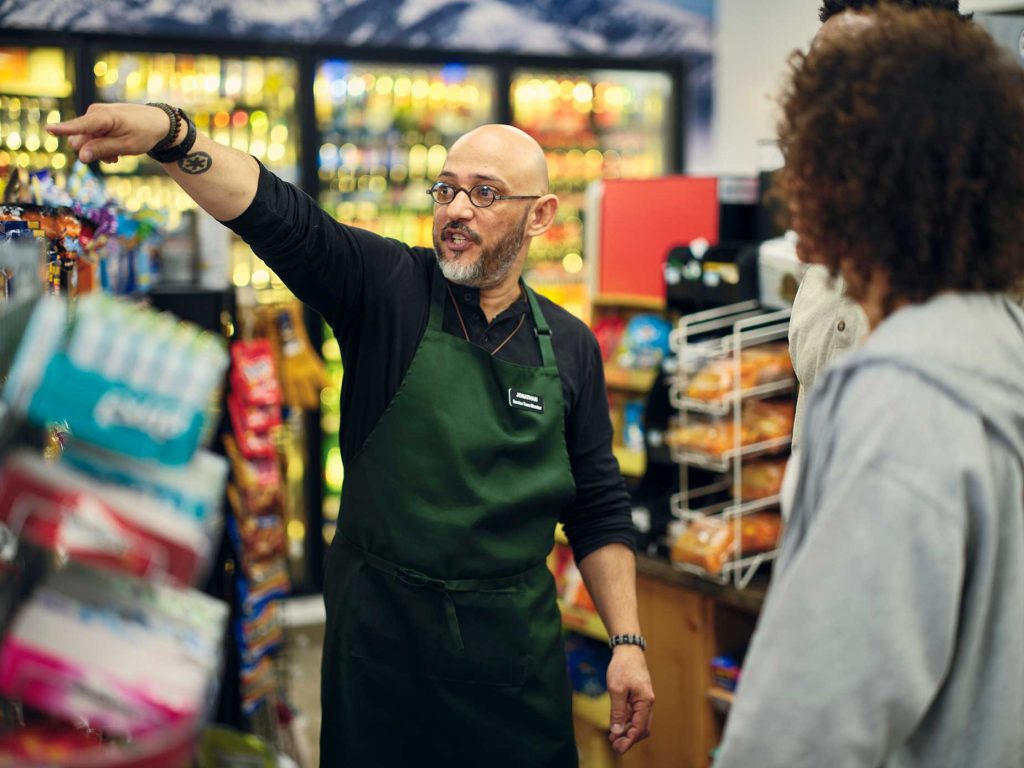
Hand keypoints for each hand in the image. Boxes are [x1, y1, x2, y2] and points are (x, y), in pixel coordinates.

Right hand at [46, 102, 170, 163]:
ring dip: (98, 151)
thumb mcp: (126, 146)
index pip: (80, 126)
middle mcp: (94, 113)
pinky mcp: (97, 120)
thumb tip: (81, 156)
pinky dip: (101, 146)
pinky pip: (90, 137)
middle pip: (80, 140)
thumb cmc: (144, 133)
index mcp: (103, 117)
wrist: (158, 122)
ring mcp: (94, 116)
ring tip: (117, 155)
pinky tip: (114, 151)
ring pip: (85, 141)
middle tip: (114, 158)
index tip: (47, 129)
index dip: (63, 129)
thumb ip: (103, 150)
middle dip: (93, 152)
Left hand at [606, 645, 653, 753]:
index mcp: (645, 701)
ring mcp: (644, 700)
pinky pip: (636, 715)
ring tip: (613, 738)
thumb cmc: (623, 667)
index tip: (618, 748)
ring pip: (639, 723)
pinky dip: (627, 723)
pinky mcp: (639, 697)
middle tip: (615, 746)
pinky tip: (617, 726)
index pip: (639, 728)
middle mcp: (648, 703)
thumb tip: (617, 731)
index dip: (629, 740)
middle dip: (629, 739)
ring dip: (628, 732)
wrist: (628, 649)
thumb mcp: (616, 689)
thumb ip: (618, 711)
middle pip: (642, 729)